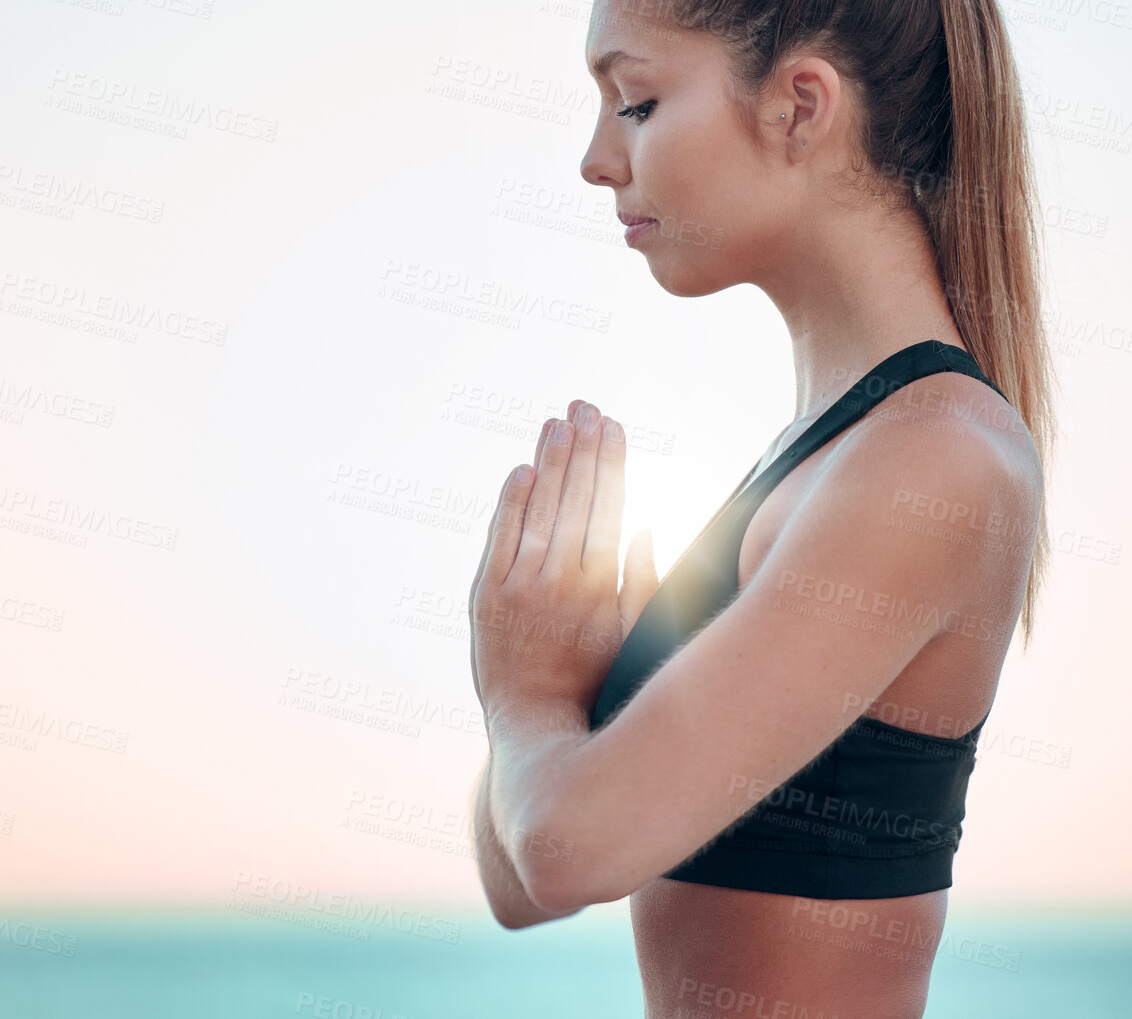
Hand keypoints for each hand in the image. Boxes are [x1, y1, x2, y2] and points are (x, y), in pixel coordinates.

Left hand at [468, 401, 657, 724]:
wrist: (534, 724)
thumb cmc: (595, 684)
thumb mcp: (634, 639)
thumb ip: (642, 583)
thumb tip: (646, 527)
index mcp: (600, 586)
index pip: (608, 506)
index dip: (610, 461)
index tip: (614, 425)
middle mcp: (558, 579)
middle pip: (574, 496)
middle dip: (582, 446)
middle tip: (587, 407)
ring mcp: (518, 584)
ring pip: (538, 507)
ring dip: (549, 460)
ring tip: (558, 421)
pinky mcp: (484, 594)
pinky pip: (499, 536)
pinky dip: (511, 500)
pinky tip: (522, 469)